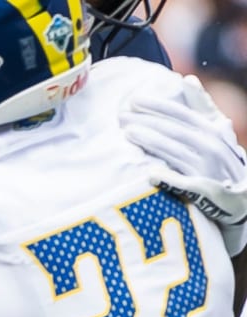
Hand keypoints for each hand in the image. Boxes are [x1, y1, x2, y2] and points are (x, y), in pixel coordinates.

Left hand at [121, 75, 246, 252]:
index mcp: (214, 129)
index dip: (159, 106)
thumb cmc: (222, 160)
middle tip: (121, 115)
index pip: (182, 114)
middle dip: (148, 120)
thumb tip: (188, 80)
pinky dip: (168, 177)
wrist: (240, 196)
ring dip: (151, 141)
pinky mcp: (203, 189)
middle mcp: (212, 145)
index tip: (135, 100)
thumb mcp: (218, 130)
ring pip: (175, 150)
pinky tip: (150, 172)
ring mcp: (207, 167)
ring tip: (127, 132)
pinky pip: (183, 180)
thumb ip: (203, 106)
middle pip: (174, 130)